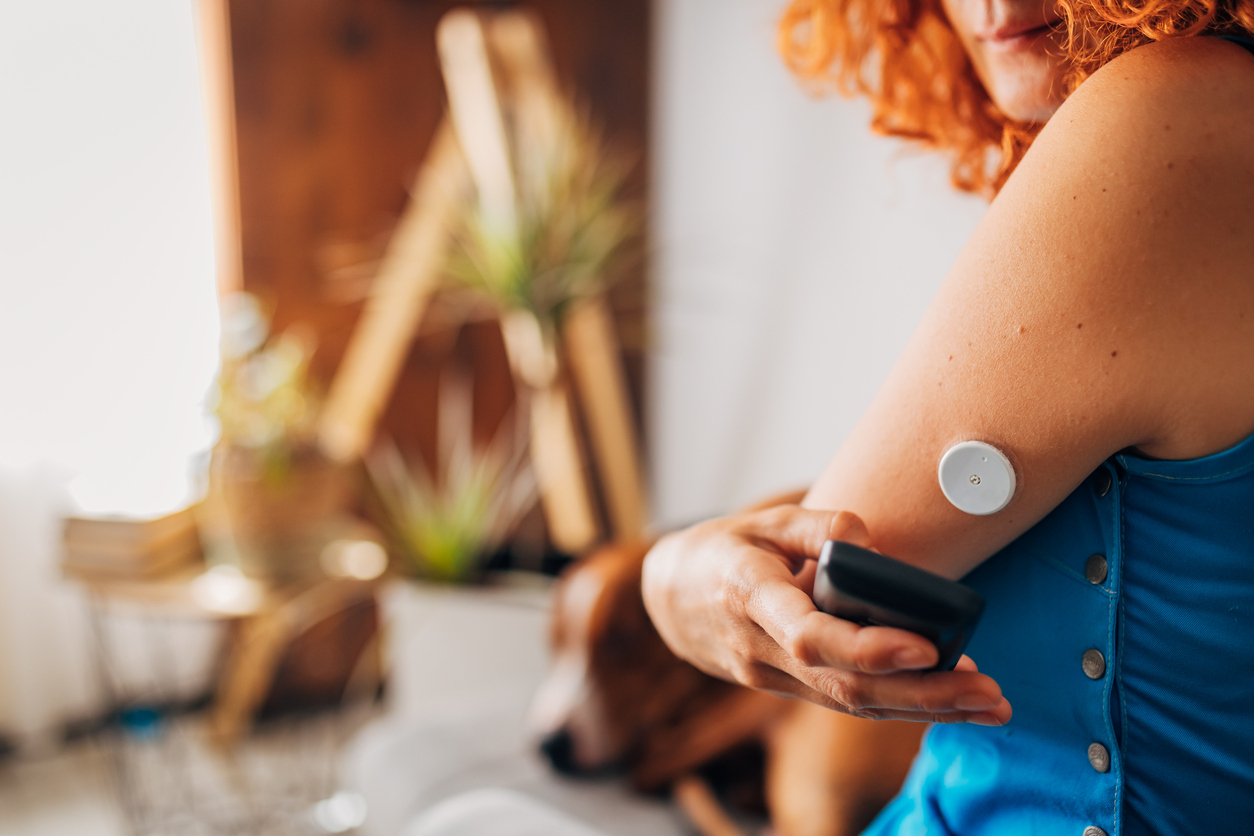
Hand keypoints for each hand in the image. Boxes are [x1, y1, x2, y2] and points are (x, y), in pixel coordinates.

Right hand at [641, 505, 1011, 724]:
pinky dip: (900, 706)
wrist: (670, 600)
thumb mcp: (759, 521)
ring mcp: (772, 679)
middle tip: (986, 690)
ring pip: (852, 706)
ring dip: (924, 709)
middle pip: (845, 686)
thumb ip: (813, 525)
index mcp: (749, 598)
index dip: (868, 648)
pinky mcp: (788, 690)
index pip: (810, 636)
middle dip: (922, 693)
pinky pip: (846, 705)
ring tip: (988, 704)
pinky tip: (948, 703)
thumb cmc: (719, 552)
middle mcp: (761, 650)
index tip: (923, 646)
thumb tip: (870, 542)